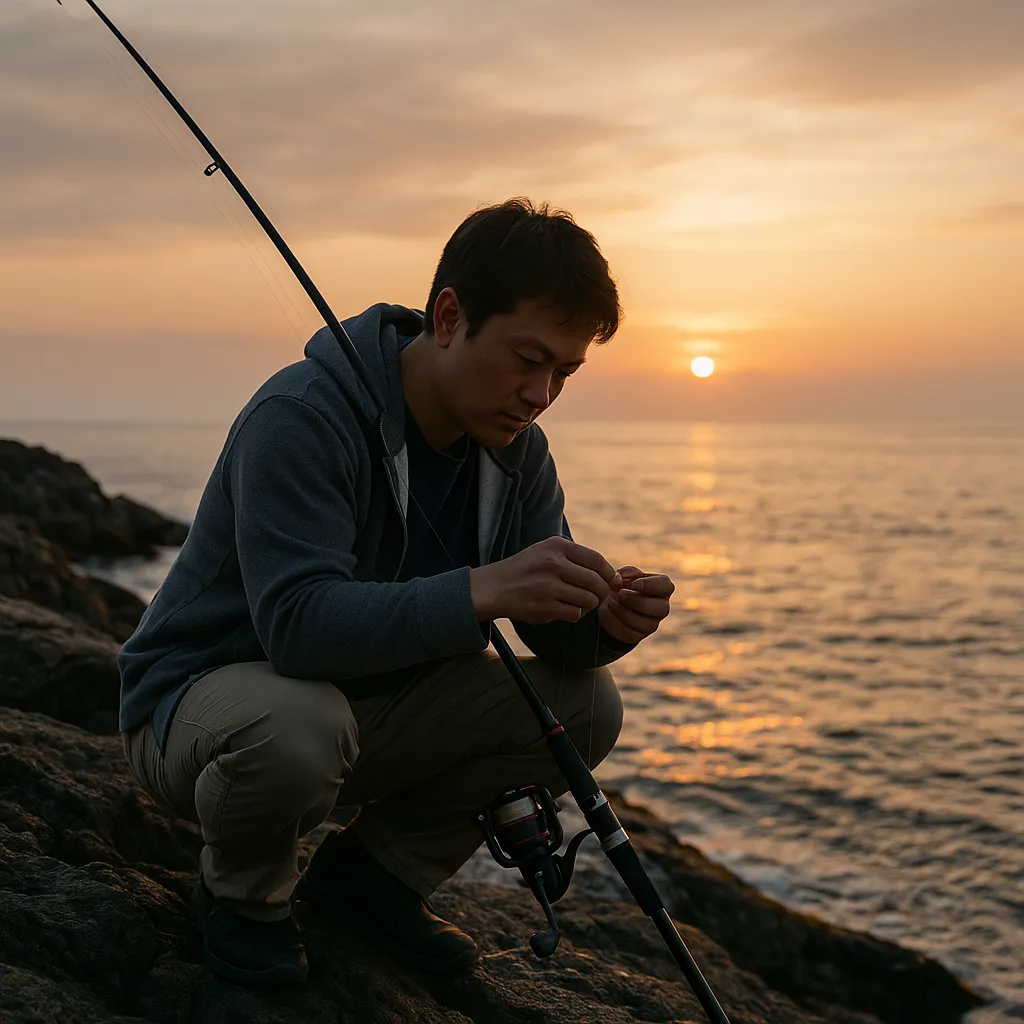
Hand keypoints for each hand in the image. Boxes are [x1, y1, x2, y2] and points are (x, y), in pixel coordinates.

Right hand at [470, 537, 621, 623]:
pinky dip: (575, 614)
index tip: (613, 582)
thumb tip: (611, 574)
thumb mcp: (547, 551)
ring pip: (588, 600)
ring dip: (588, 605)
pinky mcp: (544, 607)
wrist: (494, 587)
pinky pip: (575, 614)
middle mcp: (553, 564)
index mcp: (556, 546)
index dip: (610, 574)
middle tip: (597, 596)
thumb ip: (576, 557)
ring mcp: (548, 586)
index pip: (597, 560)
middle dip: (602, 592)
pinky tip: (564, 609)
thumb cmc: (527, 569)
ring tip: (578, 602)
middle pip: (596, 582)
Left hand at [598, 565, 673, 643]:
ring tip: (610, 601)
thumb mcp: (625, 575)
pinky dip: (615, 621)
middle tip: (619, 593)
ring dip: (623, 611)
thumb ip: (628, 572)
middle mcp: (662, 608)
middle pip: (659, 608)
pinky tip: (608, 611)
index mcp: (663, 588)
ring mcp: (652, 624)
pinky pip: (629, 632)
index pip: (666, 586)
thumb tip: (624, 578)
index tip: (634, 584)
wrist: (611, 604)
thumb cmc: (623, 585)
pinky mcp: (638, 635)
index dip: (650, 585)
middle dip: (636, 600)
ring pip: (643, 622)